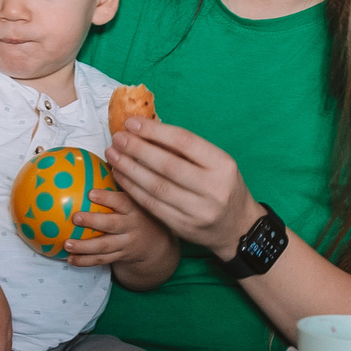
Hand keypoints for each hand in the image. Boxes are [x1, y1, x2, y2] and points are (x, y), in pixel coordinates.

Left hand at [62, 189, 174, 274]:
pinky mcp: (120, 256)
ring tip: (66, 243)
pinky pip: (102, 260)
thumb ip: (120, 180)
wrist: (156, 243)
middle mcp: (131, 226)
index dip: (107, 198)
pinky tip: (70, 259)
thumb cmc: (137, 212)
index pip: (122, 201)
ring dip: (85, 246)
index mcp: (134, 209)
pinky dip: (85, 261)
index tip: (91, 193)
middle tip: (75, 217)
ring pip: (105, 246)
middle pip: (112, 225)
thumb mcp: (136, 197)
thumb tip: (106, 152)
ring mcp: (126, 243)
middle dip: (93, 221)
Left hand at [105, 118, 258, 259]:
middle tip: (117, 139)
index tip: (132, 123)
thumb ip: (186, 149)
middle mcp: (213, 188)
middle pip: (167, 165)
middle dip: (137, 149)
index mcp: (222, 165)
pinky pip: (152, 205)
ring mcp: (198, 211)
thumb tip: (146, 130)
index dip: (155, 131)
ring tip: (113, 155)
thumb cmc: (221, 186)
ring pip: (156, 187)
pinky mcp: (183, 227)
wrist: (237, 227)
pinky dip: (132, 189)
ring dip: (129, 169)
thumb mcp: (215, 163)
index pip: (184, 142)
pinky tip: (121, 176)